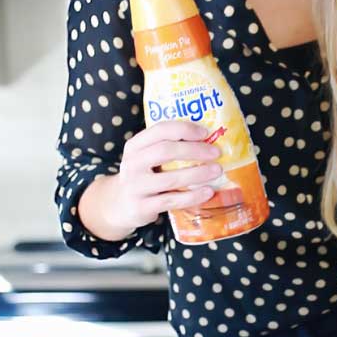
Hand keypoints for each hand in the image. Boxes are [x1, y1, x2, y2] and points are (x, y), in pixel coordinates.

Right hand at [106, 120, 222, 233]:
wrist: (120, 204)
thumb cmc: (143, 175)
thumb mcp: (145, 157)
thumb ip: (167, 147)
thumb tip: (209, 138)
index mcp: (134, 146)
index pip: (160, 130)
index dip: (184, 129)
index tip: (205, 132)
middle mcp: (132, 164)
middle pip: (166, 151)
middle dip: (195, 150)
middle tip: (216, 152)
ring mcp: (136, 186)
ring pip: (171, 178)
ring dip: (198, 173)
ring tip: (217, 170)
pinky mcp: (142, 207)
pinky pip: (172, 200)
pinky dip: (193, 196)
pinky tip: (208, 192)